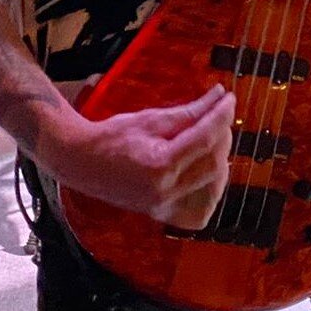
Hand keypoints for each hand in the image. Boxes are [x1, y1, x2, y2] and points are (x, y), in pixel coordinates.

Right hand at [42, 87, 234, 229]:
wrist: (81, 163)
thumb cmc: (111, 137)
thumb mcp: (151, 119)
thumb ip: (189, 112)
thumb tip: (218, 96)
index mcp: (159, 164)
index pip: (205, 138)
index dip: (221, 115)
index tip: (229, 99)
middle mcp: (164, 191)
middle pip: (213, 163)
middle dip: (221, 136)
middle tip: (217, 117)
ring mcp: (163, 207)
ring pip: (212, 187)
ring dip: (219, 161)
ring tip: (211, 141)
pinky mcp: (161, 214)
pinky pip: (198, 211)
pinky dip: (208, 191)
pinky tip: (205, 171)